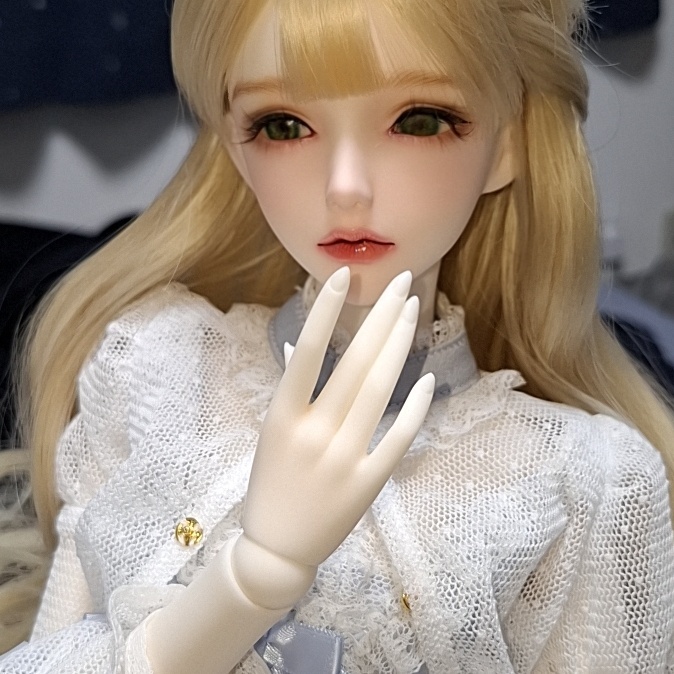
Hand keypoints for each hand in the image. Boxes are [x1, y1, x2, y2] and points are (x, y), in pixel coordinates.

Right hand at [235, 268, 433, 602]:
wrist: (276, 550)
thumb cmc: (271, 483)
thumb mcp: (271, 433)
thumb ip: (291, 390)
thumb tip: (299, 344)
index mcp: (283, 416)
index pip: (308, 351)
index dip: (326, 310)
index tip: (346, 274)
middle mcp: (314, 432)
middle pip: (356, 363)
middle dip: (382, 316)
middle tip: (404, 280)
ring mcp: (344, 459)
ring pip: (380, 391)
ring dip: (400, 346)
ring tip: (414, 311)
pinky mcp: (368, 483)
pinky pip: (398, 437)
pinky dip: (415, 407)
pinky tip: (428, 376)